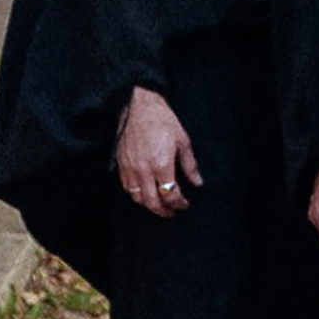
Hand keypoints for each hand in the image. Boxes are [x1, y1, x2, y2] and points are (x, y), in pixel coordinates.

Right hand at [116, 87, 198, 217]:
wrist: (139, 107)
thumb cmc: (163, 121)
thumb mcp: (182, 141)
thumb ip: (189, 165)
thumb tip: (198, 182)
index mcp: (161, 165)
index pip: (171, 195)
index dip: (179, 203)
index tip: (185, 204)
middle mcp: (144, 170)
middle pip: (152, 202)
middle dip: (164, 211)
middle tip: (172, 212)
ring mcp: (130, 168)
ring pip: (137, 198)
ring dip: (149, 205)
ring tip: (159, 204)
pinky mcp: (120, 164)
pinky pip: (126, 187)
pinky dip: (136, 195)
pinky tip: (144, 193)